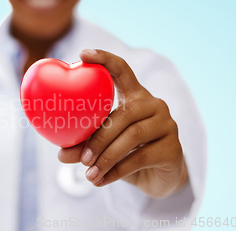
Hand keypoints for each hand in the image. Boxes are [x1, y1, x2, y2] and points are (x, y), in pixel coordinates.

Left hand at [58, 49, 187, 197]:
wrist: (158, 179)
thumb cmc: (126, 154)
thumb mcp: (103, 147)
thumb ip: (83, 146)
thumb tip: (60, 154)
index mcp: (135, 96)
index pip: (122, 70)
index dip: (104, 60)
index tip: (82, 54)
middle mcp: (154, 105)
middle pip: (124, 113)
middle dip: (98, 137)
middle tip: (81, 157)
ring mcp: (167, 125)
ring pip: (132, 137)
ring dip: (106, 157)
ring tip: (89, 173)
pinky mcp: (174, 149)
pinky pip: (141, 157)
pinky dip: (116, 171)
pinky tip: (100, 180)